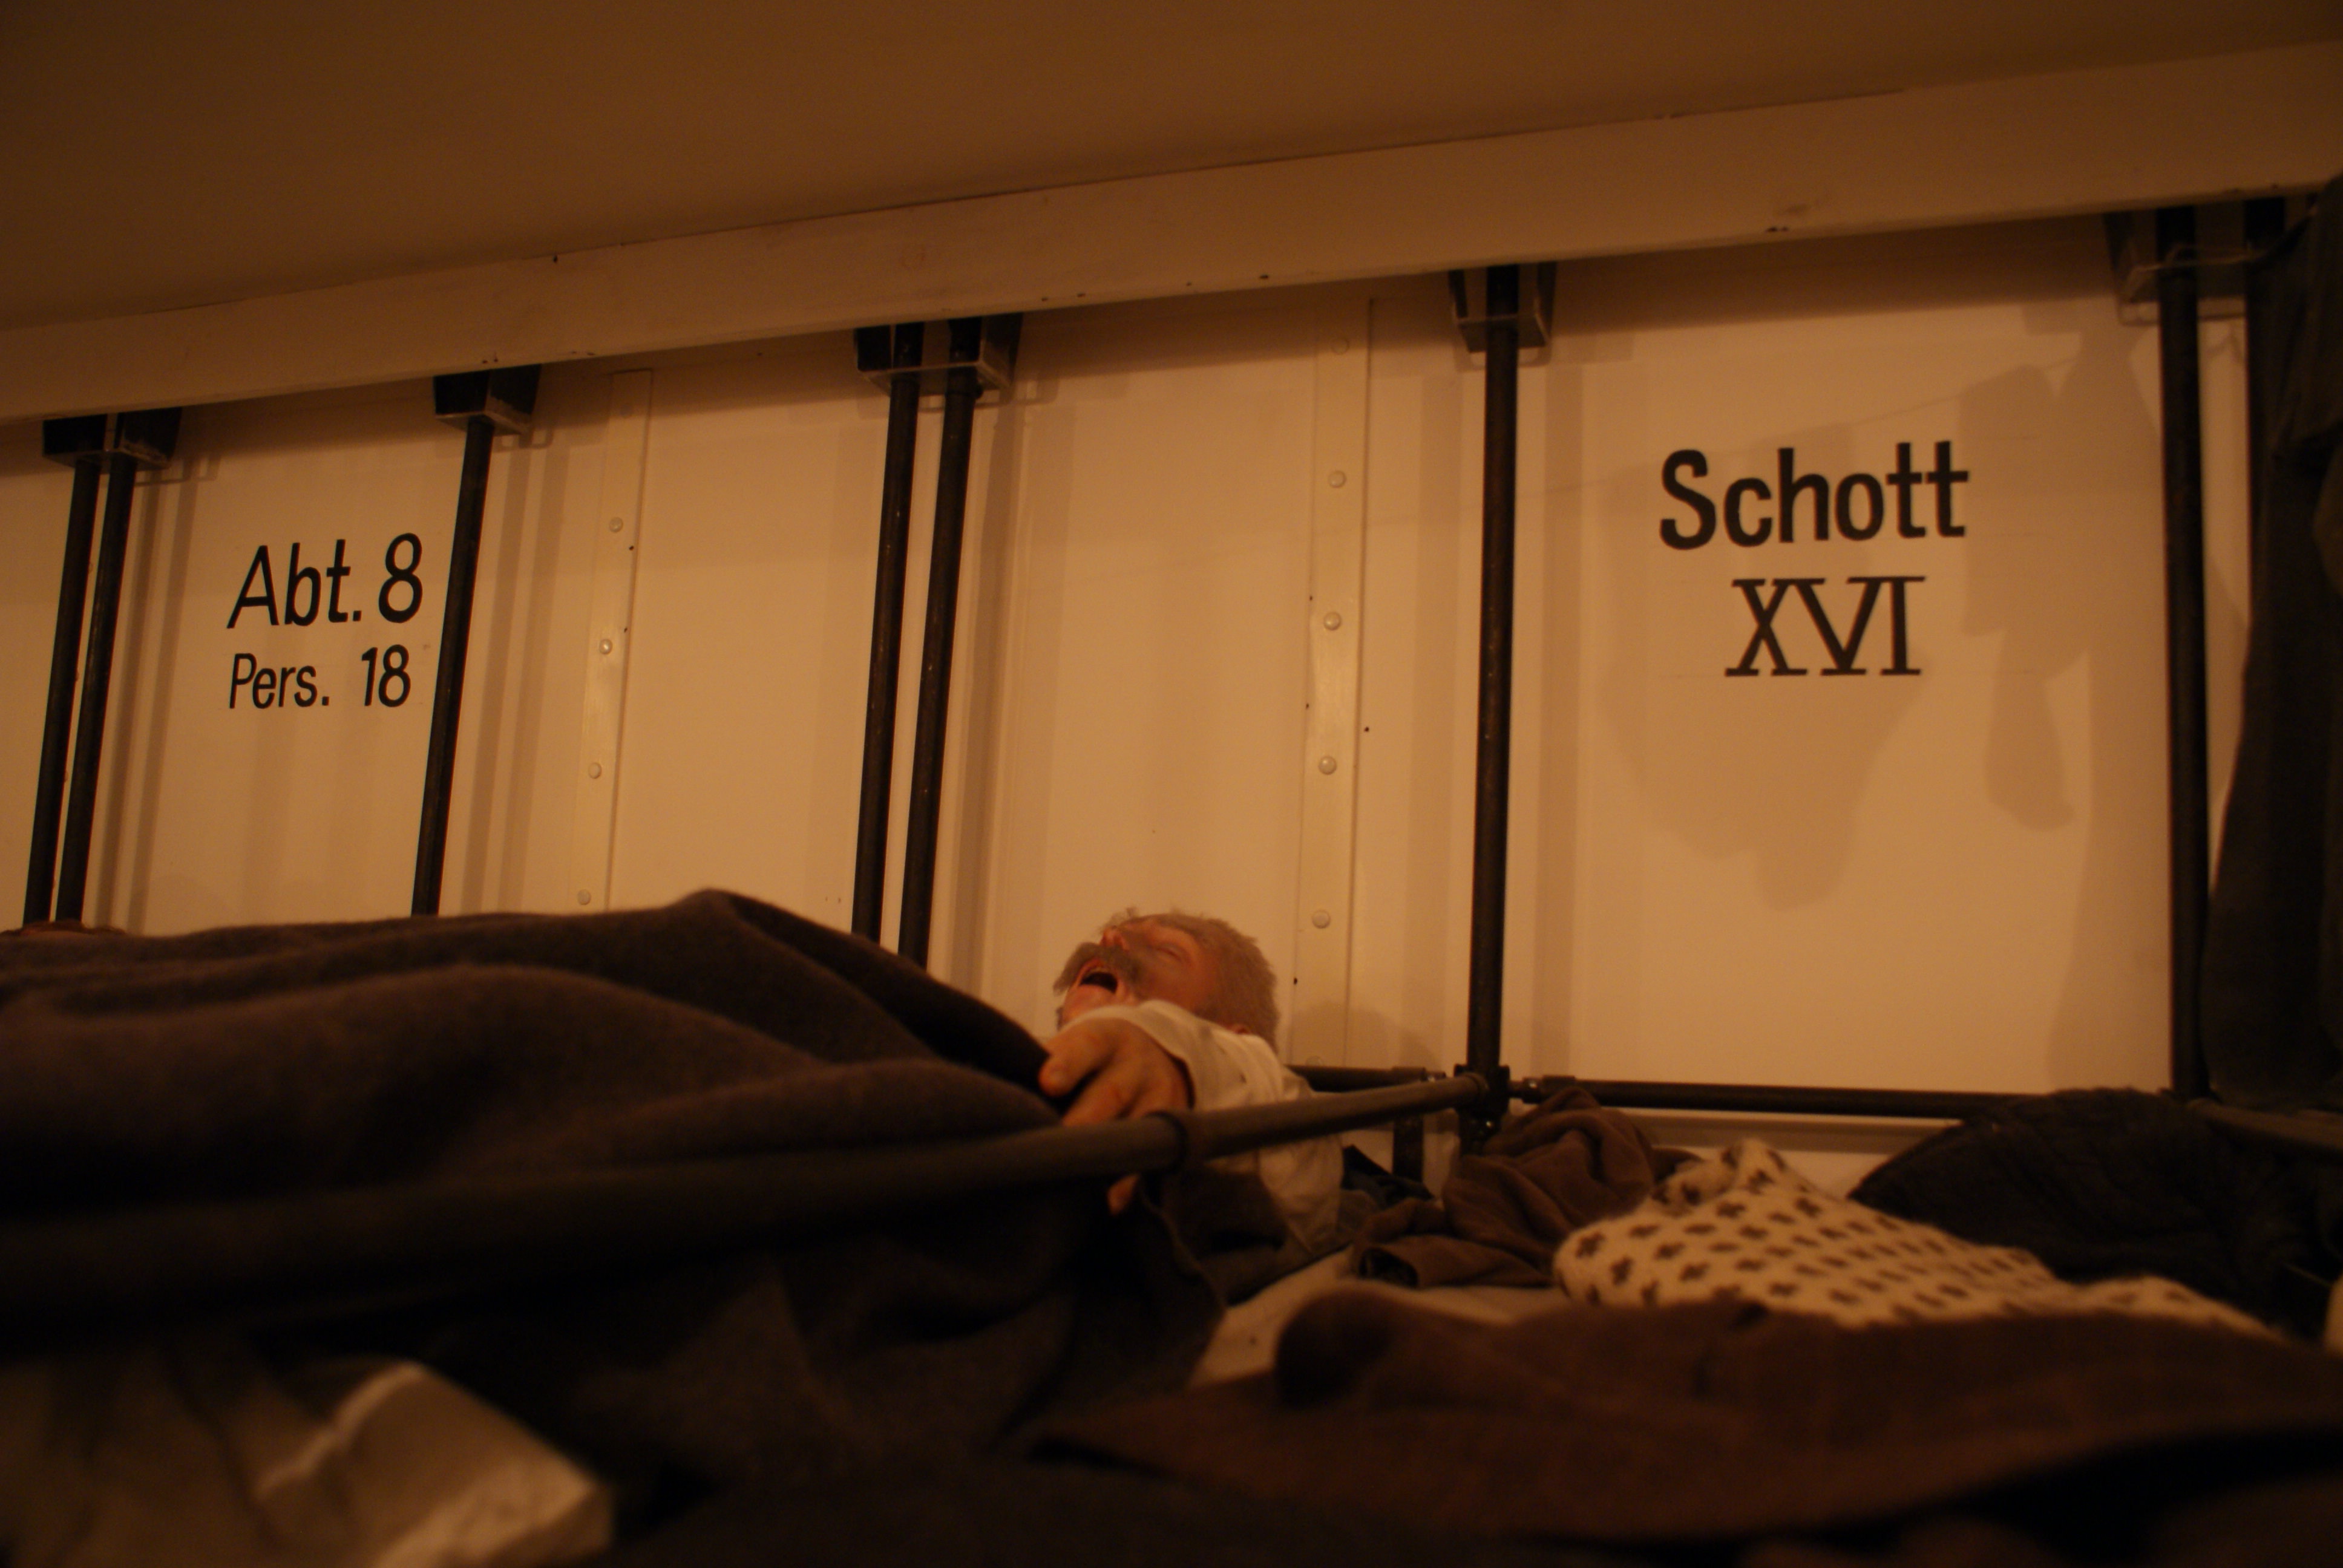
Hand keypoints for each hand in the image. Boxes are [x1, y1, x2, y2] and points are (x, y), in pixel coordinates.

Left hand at [1037, 1016, 1192, 1209]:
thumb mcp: (1081, 1045)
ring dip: (1107, 1158)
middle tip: (1054, 1150)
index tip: (1048, 1084)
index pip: (1085, 1045)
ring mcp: (1159, 1096)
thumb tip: (1001, 1093)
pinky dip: (1132, 1182)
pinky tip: (1112, 1202)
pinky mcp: (1172, 1126)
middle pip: (1110, 1094)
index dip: (1067, 1065)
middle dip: (1084, 1123)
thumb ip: (1047, 1064)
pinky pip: (1153, 1157)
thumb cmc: (1097, 1058)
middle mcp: (1135, 1066)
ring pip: (1135, 1128)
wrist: (1158, 1053)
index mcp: (1104, 1039)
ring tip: (1081, 1186)